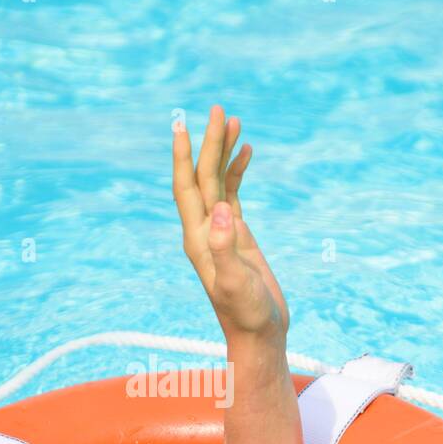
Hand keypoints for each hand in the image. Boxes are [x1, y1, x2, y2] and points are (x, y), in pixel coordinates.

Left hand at [172, 105, 289, 344]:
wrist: (260, 334)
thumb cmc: (247, 315)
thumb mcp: (235, 284)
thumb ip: (225, 249)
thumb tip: (221, 210)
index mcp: (198, 239)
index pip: (186, 188)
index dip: (183, 157)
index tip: (182, 126)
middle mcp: (204, 230)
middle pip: (202, 177)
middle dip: (209, 143)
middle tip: (219, 108)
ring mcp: (220, 231)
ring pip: (217, 181)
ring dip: (223, 152)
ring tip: (233, 120)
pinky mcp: (237, 235)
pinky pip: (233, 194)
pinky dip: (237, 171)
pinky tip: (246, 152)